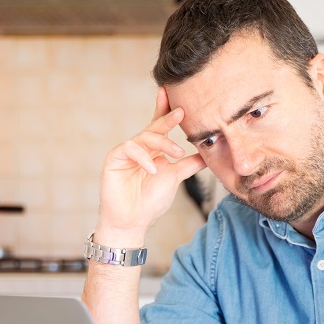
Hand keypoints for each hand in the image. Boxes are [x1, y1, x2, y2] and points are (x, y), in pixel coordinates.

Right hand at [96, 87, 206, 239]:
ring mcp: (126, 152)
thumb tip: (208, 153)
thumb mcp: (176, 177)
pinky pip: (130, 149)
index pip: (160, 127)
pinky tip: (154, 169)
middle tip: (182, 112)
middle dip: (167, 119)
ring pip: (145, 137)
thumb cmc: (151, 201)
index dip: (167, 112)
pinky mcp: (114, 157)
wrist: (133, 221)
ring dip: (162, 143)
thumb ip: (190, 164)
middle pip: (153, 127)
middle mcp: (139, 147)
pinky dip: (144, 157)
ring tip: (177, 154)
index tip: (180, 101)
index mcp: (153, 150)